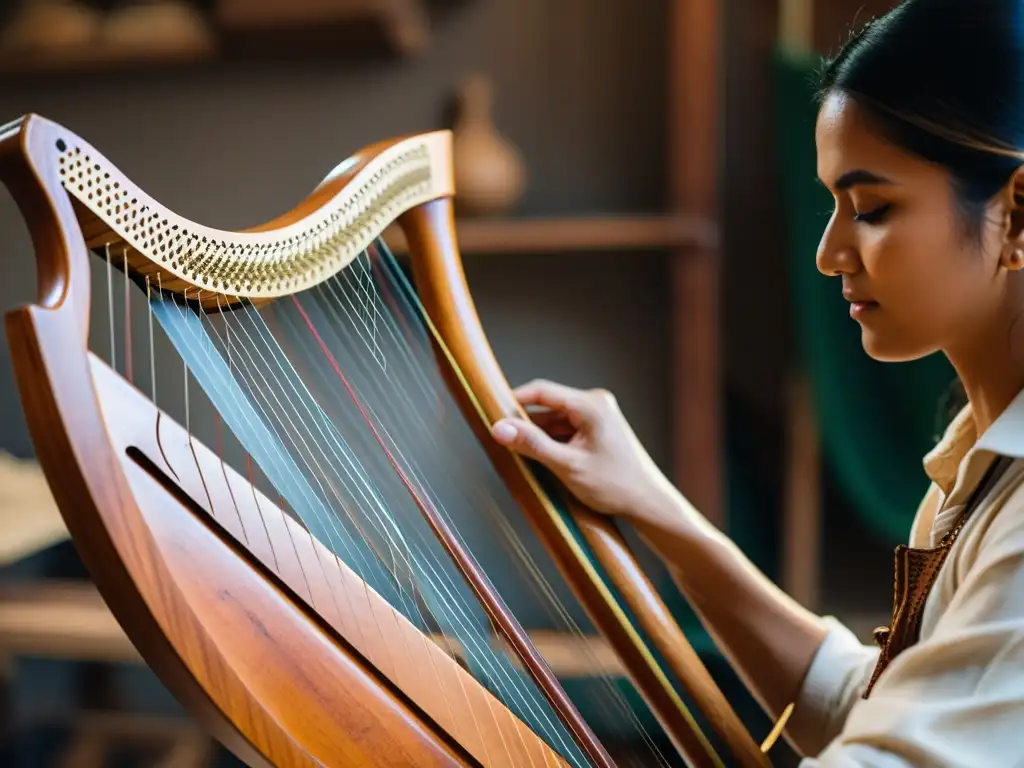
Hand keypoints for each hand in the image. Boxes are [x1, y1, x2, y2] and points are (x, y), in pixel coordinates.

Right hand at [490, 379, 682, 522]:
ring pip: (555, 421)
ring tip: (518, 455)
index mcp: (591, 404)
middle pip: (547, 407)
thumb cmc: (614, 485)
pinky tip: (539, 460)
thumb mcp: (567, 465)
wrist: (648, 503)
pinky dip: (552, 443)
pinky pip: (566, 430)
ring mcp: (598, 416)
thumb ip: (532, 444)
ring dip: (538, 437)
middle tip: (500, 441)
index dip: (513, 401)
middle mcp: (595, 403)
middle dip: (525, 425)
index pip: (542, 391)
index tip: (490, 412)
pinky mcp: (598, 430)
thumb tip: (498, 428)